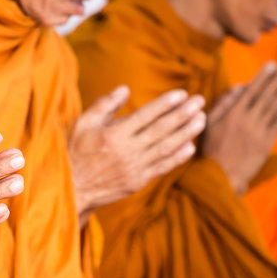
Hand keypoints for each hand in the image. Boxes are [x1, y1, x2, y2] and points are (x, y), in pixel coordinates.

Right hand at [69, 86, 205, 222]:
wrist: (74, 188)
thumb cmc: (77, 152)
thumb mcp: (83, 123)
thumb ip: (104, 105)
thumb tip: (125, 89)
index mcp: (114, 134)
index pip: (146, 115)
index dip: (165, 104)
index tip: (182, 94)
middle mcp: (127, 151)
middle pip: (161, 129)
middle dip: (183, 114)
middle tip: (200, 101)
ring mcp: (135, 168)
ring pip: (166, 148)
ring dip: (186, 133)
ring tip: (201, 119)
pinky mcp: (138, 181)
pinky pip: (162, 167)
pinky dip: (178, 157)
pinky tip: (190, 146)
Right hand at [202, 61, 276, 194]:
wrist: (220, 177)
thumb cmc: (210, 150)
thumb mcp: (208, 125)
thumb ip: (222, 104)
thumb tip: (239, 87)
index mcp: (231, 115)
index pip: (250, 92)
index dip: (262, 77)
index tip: (272, 64)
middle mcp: (247, 121)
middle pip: (265, 96)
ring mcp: (258, 132)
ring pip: (274, 108)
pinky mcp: (266, 143)